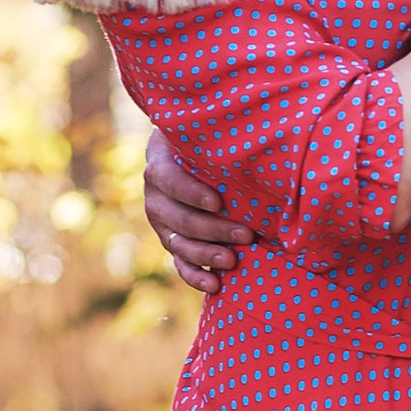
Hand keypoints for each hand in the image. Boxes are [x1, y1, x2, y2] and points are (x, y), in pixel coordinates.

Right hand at [142, 124, 253, 291]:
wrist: (188, 158)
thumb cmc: (205, 142)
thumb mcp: (204, 133)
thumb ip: (217, 134)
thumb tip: (255, 125)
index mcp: (159, 165)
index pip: (168, 180)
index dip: (191, 193)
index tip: (218, 202)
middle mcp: (154, 196)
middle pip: (178, 218)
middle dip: (212, 229)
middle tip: (246, 234)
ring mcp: (161, 223)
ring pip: (177, 243)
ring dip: (205, 255)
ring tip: (232, 260)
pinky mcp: (171, 241)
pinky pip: (178, 263)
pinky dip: (194, 276)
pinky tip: (215, 285)